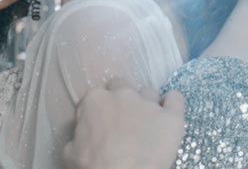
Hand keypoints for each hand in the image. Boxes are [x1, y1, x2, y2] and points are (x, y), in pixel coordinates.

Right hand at [63, 77, 185, 168]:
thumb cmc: (94, 166)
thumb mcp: (71, 153)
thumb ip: (77, 136)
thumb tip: (81, 136)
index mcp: (95, 100)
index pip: (97, 97)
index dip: (100, 112)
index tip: (102, 125)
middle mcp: (122, 94)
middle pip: (123, 86)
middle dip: (122, 100)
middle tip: (124, 122)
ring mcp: (149, 103)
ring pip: (149, 93)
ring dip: (147, 105)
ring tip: (147, 125)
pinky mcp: (171, 116)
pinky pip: (176, 99)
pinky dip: (172, 104)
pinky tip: (168, 115)